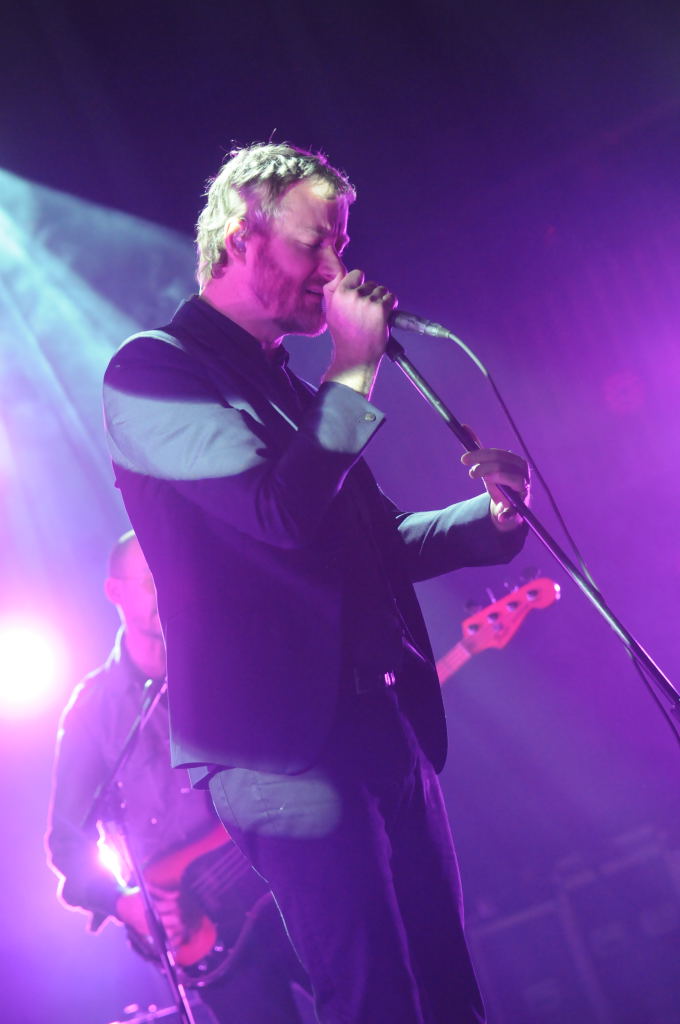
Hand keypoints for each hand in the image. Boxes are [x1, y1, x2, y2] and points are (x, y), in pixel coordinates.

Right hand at [116, 884, 185, 950]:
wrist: (121, 906)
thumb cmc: (135, 895)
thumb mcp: (148, 889)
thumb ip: (163, 893)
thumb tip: (177, 895)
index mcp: (148, 905)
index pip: (167, 906)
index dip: (174, 904)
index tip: (176, 903)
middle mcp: (148, 918)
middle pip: (169, 920)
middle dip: (176, 917)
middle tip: (178, 914)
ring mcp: (146, 927)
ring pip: (166, 931)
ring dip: (174, 927)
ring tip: (177, 923)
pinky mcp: (144, 933)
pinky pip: (159, 937)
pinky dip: (166, 935)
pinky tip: (171, 931)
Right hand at [322, 269, 396, 395]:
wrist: (355, 356)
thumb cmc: (344, 336)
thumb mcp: (330, 312)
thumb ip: (332, 292)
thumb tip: (337, 276)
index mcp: (339, 294)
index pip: (356, 274)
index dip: (361, 284)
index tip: (361, 295)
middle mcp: (353, 296)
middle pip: (371, 283)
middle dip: (371, 295)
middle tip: (366, 313)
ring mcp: (368, 302)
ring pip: (382, 290)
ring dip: (382, 300)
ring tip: (374, 316)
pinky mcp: (381, 309)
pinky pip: (391, 298)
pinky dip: (391, 305)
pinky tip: (384, 316)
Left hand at [460, 428, 529, 530]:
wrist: (508, 506)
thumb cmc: (498, 482)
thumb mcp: (487, 466)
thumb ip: (477, 449)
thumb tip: (463, 428)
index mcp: (516, 461)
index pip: (497, 454)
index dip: (480, 455)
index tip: (464, 459)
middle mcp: (523, 473)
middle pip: (501, 464)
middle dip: (483, 466)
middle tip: (470, 472)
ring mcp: (524, 489)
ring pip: (508, 478)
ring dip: (490, 478)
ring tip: (476, 478)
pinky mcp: (522, 506)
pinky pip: (515, 509)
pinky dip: (507, 513)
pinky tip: (501, 516)